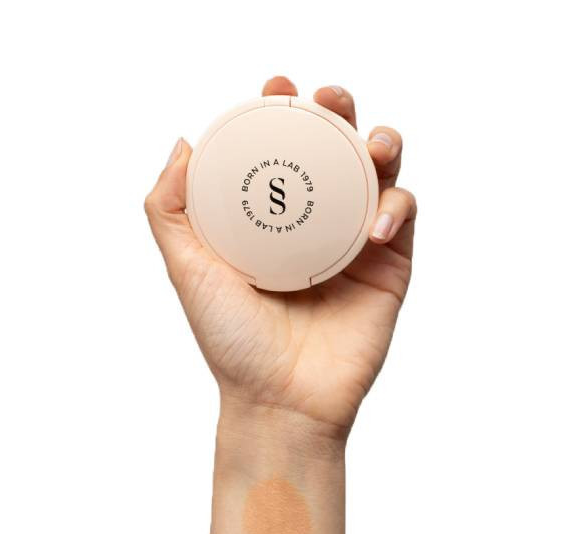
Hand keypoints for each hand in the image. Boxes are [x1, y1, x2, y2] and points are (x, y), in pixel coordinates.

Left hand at [145, 76, 415, 438]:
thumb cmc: (232, 341)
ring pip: (380, 172)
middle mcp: (314, 223)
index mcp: (270, 218)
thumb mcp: (188, 269)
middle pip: (335, 149)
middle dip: (338, 110)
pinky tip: (376, 225)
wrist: (281, 400)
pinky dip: (398, 207)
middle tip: (328, 100)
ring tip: (371, 144)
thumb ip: (170, 208)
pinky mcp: (391, 268)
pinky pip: (405, 217)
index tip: (273, 90)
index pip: (280, 150)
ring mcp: (355, 243)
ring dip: (382, 143)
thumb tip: (183, 142)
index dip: (281, 111)